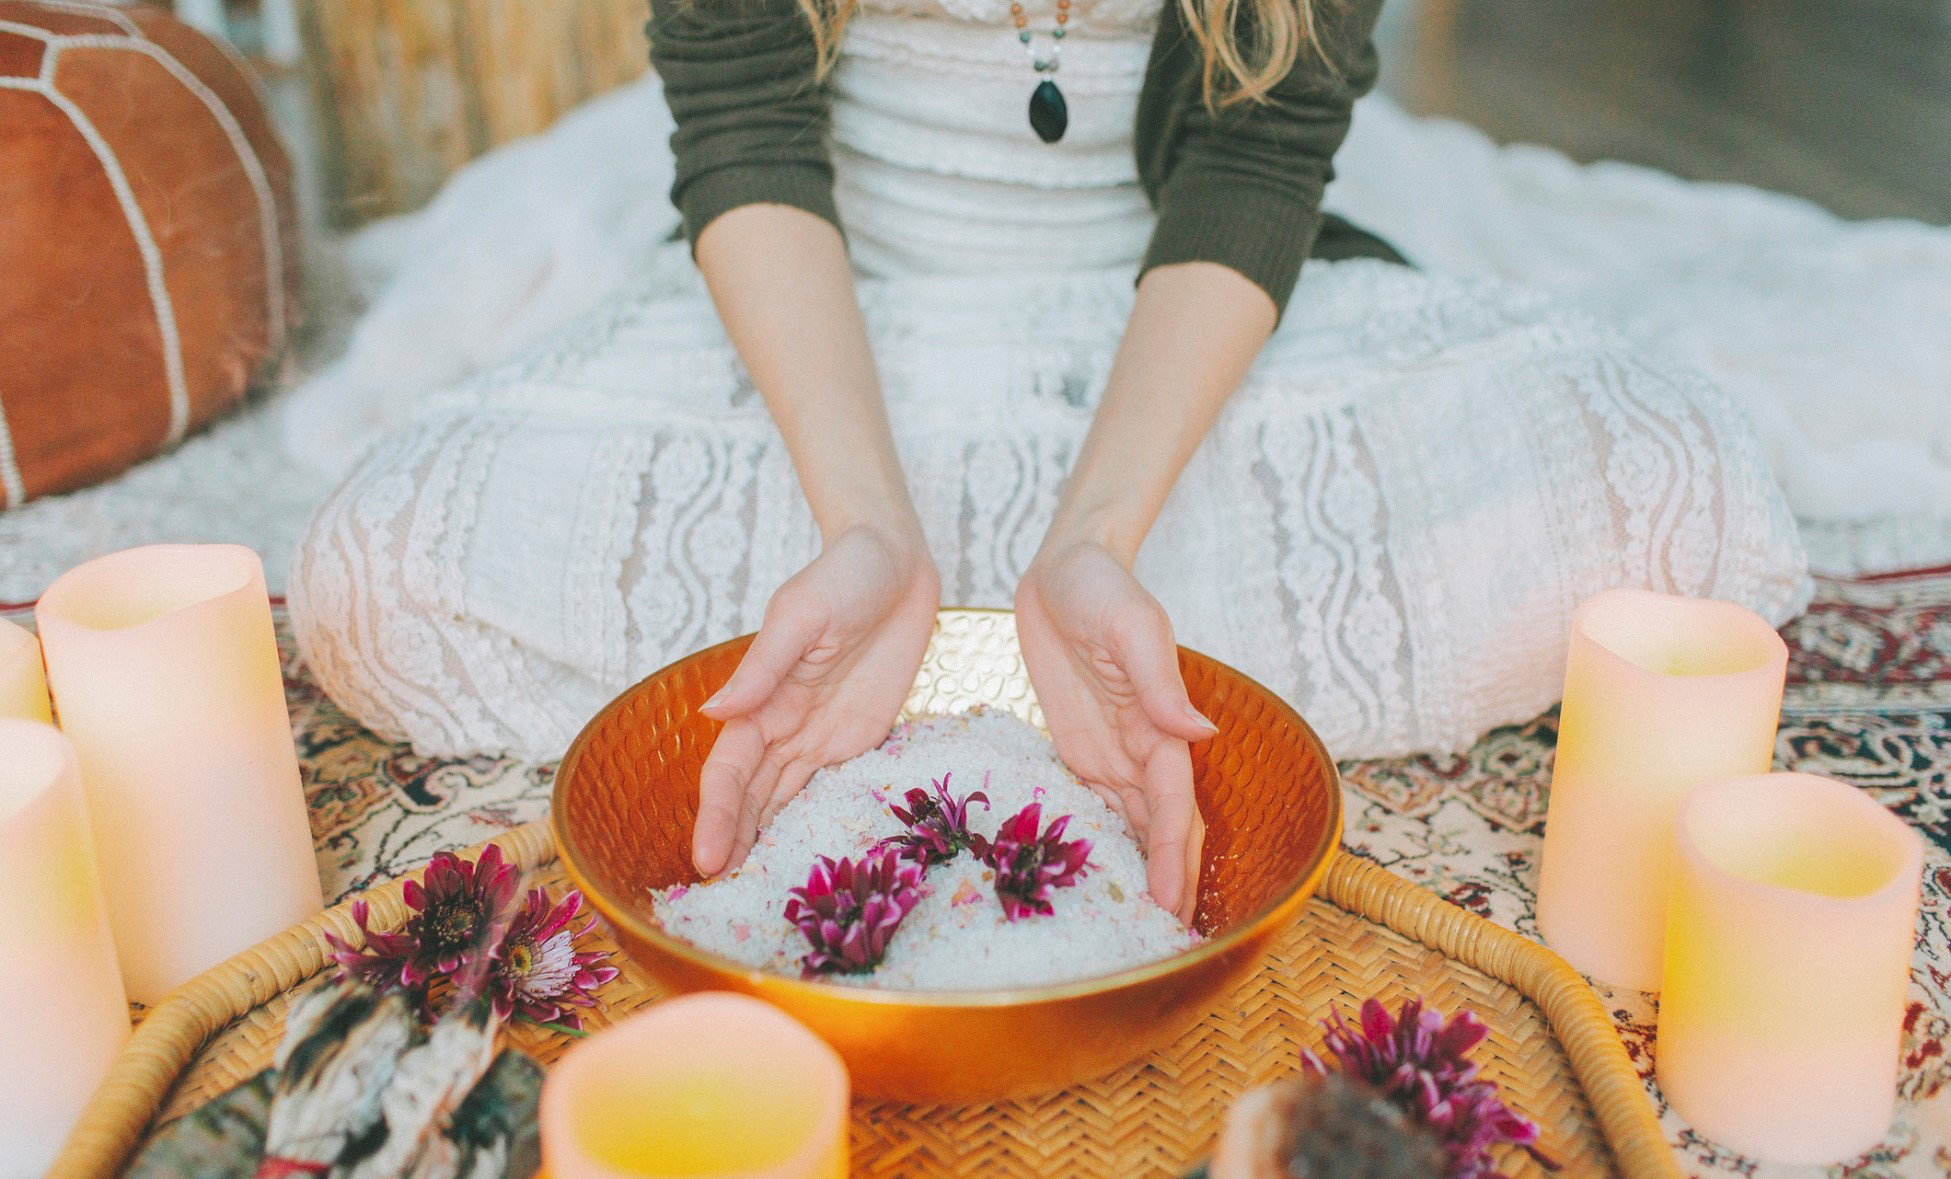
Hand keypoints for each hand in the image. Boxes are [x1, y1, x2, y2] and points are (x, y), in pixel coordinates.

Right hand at [693, 525, 940, 875]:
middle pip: (750, 797)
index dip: (715, 816)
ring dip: (768, 844)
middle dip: (733, 844)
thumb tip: (713, 714)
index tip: (706, 862)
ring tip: (755, 897)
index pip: (728, 771)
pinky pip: (835, 789)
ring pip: (785, 802)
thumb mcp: (801, 615)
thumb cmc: (845, 575)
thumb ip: (763, 668)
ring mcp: (822, 736)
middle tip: (723, 900)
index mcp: (762, 699)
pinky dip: (818, 825)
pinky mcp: (862, 738)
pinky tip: (813, 861)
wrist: (899, 561)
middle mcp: (785, 725)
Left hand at [1014, 539, 1212, 922]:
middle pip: (1160, 830)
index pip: (1173, 809)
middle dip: (1166, 883)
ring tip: (1132, 931)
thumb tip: (1200, 734)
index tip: (1172, 906)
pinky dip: (1100, 845)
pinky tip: (1092, 881)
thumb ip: (1161, 683)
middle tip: (1160, 943)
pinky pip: (1093, 806)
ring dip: (1138, 875)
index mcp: (1161, 728)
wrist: (1063, 567)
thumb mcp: (1132, 627)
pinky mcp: (1079, 748)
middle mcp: (1141, 749)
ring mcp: (1111, 753)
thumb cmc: (1102, 588)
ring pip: (1131, 828)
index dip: (1173, 858)